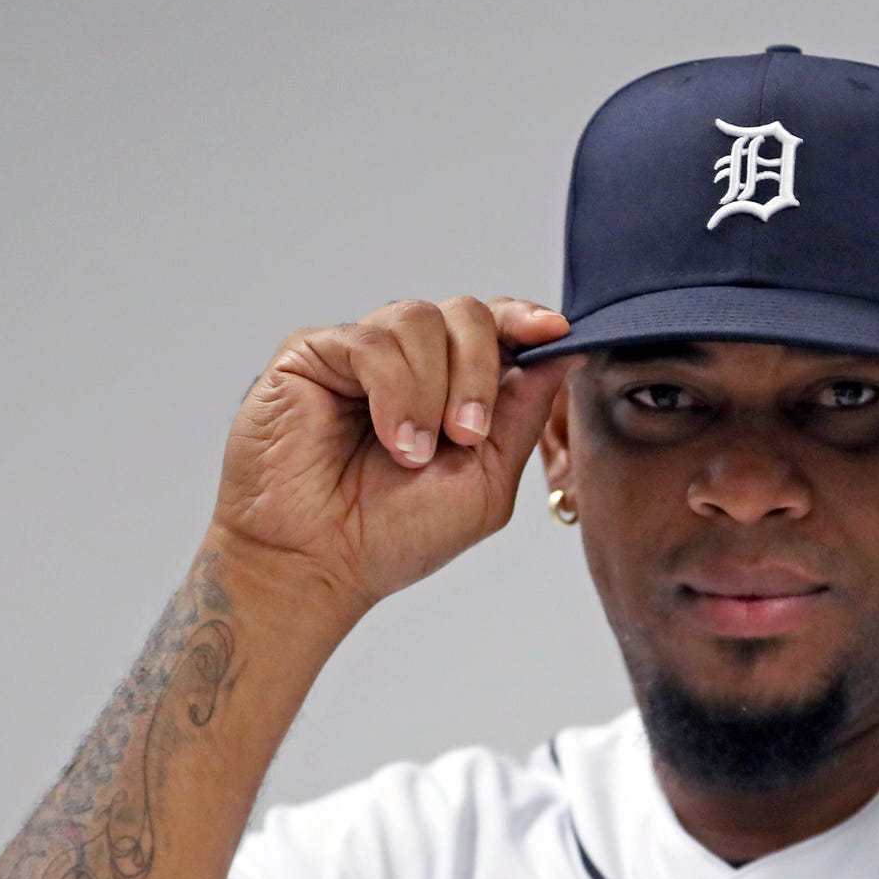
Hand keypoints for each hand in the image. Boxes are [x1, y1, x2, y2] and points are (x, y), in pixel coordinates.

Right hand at [212, 296, 581, 619]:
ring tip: (415, 452)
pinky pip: (371, 341)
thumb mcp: (486, 479)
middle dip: (479, 369)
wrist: (320, 564)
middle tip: (468, 433)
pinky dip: (393, 391)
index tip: (553, 329)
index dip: (524, 318)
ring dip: (432, 389)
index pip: (494, 327)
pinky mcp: (312, 354)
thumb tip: (565, 350)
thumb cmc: (394, 535)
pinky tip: (392, 440)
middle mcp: (409, 363)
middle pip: (465, 313)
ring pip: (419, 319)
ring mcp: (359, 354)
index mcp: (452, 386)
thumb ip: (524, 414)